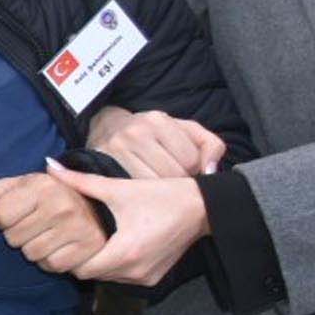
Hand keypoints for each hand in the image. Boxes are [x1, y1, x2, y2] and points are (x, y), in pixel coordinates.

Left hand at [0, 172, 110, 275]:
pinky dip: (50, 261)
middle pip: (14, 239)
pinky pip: (53, 265)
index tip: (16, 213)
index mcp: (42, 185)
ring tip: (44, 235)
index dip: (2, 219)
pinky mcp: (90, 246)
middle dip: (17, 235)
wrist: (86, 205)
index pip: (1, 216)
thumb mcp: (10, 188)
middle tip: (32, 225)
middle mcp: (64, 204)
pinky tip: (56, 246)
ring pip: (32, 254)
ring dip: (32, 249)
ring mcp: (80, 226)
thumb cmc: (39, 197)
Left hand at [41, 163, 213, 285]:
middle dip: (79, 258)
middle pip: (91, 274)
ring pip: (106, 277)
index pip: (79, 269)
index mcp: (124, 252)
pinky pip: (123, 277)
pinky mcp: (154, 277)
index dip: (67, 255)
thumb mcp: (118, 187)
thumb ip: (81, 181)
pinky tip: (113, 244)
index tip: (62, 238)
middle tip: (72, 238)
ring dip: (97, 262)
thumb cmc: (161, 195)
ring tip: (93, 239)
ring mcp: (145, 277)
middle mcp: (134, 271)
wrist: (203, 207)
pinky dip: (114, 265)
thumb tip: (50, 166)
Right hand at [87, 106, 223, 179]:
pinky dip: (143, 194)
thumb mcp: (184, 130)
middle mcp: (136, 132)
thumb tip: (211, 170)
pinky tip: (144, 189)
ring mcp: (117, 149)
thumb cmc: (153, 133)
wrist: (107, 127)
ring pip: (154, 185)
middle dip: (178, 181)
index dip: (193, 170)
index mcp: (159, 120)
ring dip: (161, 191)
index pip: (190, 160)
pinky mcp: (103, 165)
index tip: (185, 169)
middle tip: (172, 179)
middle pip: (172, 174)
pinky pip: (134, 191)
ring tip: (159, 184)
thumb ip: (210, 145)